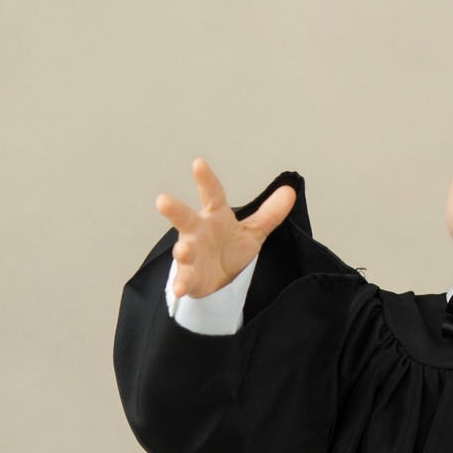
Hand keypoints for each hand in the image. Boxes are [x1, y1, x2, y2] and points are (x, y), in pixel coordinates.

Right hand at [156, 157, 297, 300]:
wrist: (219, 280)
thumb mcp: (252, 231)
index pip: (212, 195)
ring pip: (183, 250)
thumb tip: (290, 191)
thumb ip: (270, 213)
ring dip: (182, 250)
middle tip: (162, 200)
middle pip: (186, 218)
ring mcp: (192, 255)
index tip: (198, 163)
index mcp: (215, 217)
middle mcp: (198, 232)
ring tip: (182, 249)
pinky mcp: (190, 278)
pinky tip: (180, 288)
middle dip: (174, 210)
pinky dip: (182, 284)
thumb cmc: (229, 248)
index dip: (206, 180)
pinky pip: (185, 280)